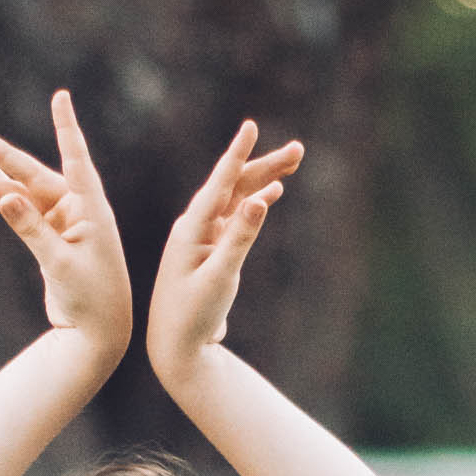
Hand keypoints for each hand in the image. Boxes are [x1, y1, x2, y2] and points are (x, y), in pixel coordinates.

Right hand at [0, 89, 130, 362]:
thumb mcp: (59, 265)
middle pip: (37, 174)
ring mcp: (64, 224)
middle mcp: (78, 210)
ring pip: (24, 195)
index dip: (65, 128)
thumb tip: (4, 196)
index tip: (60, 97)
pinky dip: (6, 202)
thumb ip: (32, 230)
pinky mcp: (53, 239)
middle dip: (6, 157)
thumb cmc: (90, 300)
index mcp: (91, 210)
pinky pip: (24, 213)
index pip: (75, 160)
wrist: (96, 333)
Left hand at [145, 119, 302, 391]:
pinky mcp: (214, 252)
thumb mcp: (219, 277)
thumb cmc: (192, 316)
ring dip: (264, 181)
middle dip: (265, 166)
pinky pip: (237, 219)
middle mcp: (196, 227)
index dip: (237, 154)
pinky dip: (255, 203)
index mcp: (192, 229)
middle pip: (234, 186)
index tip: (251, 127)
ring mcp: (205, 238)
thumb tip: (259, 200)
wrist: (177, 348)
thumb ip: (240, 238)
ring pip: (238, 200)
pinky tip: (272, 193)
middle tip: (299, 150)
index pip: (219, 183)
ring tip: (293, 162)